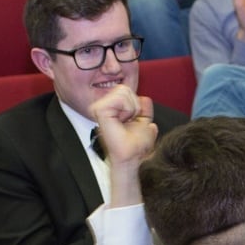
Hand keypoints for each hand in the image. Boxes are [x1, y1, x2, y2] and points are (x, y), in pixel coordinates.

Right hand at [91, 87, 157, 207]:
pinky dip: (127, 109)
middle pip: (124, 88)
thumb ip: (145, 110)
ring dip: (131, 108)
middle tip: (128, 121)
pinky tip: (122, 121)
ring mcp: (99, 107)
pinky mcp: (100, 110)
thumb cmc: (135, 146)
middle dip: (133, 105)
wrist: (131, 157)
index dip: (135, 105)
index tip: (131, 121)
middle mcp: (103, 106)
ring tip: (125, 122)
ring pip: (122, 91)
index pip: (125, 90)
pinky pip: (120, 98)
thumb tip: (144, 98)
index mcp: (111, 109)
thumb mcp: (145, 124)